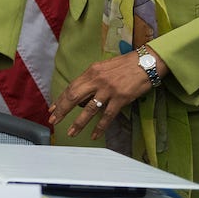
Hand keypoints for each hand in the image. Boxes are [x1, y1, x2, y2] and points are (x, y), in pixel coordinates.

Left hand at [47, 49, 162, 140]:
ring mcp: (108, 90)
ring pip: (89, 109)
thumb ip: (91, 79)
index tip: (52, 109)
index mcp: (91, 72)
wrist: (146, 62)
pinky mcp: (121, 98)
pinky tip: (94, 135)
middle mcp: (97, 80)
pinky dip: (100, 127)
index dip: (60, 99)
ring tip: (71, 133)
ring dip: (78, 123)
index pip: (71, 87)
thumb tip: (81, 95)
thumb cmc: (125, 65)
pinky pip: (107, 116)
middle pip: (74, 97)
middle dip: (62, 110)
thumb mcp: (103, 67)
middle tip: (54, 121)